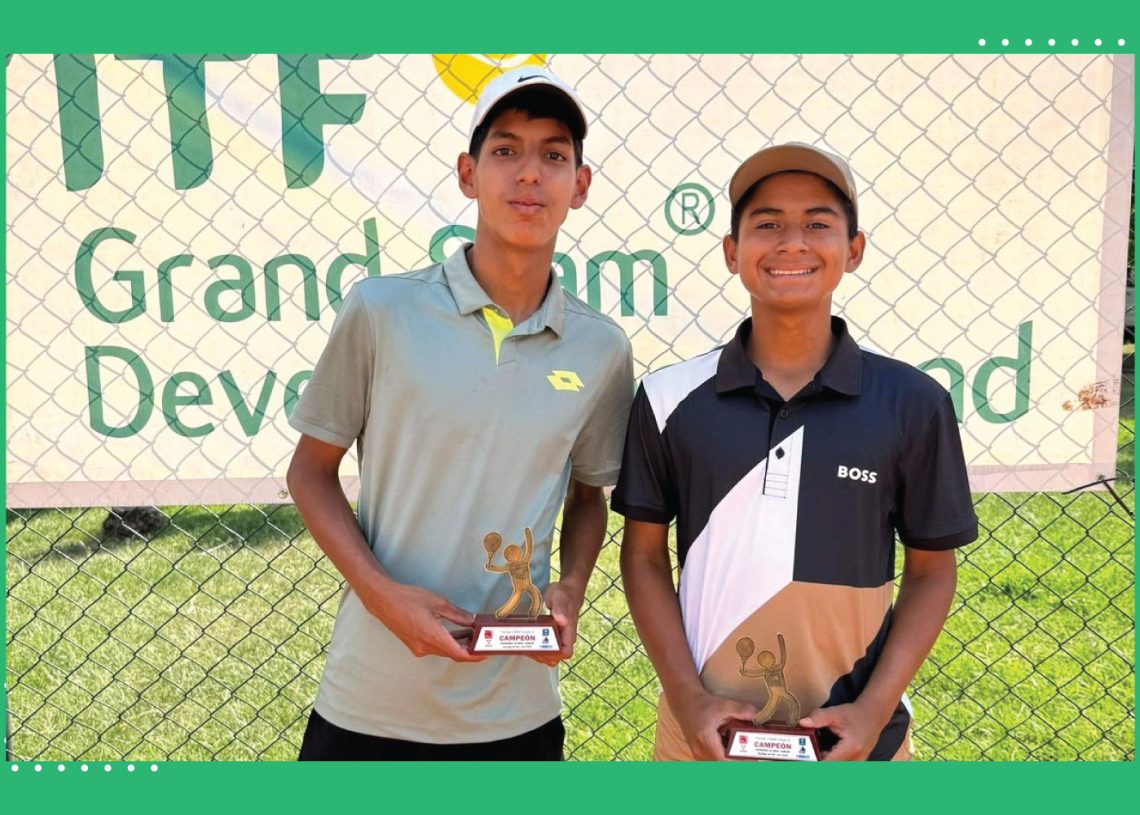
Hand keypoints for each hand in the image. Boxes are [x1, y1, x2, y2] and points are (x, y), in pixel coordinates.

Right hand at [363, 580, 484, 662]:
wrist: (383, 601)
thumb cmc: (409, 599)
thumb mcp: (438, 603)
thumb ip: (458, 615)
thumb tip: (473, 621)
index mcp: (433, 637)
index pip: (459, 654)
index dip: (475, 656)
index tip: (486, 653)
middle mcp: (425, 647)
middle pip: (453, 653)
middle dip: (469, 648)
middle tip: (484, 640)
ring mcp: (418, 648)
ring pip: (444, 650)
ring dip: (458, 644)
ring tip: (473, 634)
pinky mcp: (414, 644)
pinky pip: (435, 647)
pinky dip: (447, 641)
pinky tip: (456, 632)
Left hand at [531, 580, 583, 665]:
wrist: (567, 590)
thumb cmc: (565, 594)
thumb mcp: (561, 598)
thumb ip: (560, 608)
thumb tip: (561, 620)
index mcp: (569, 631)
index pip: (566, 652)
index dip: (554, 656)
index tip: (541, 650)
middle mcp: (564, 637)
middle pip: (555, 657)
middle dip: (541, 657)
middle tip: (528, 649)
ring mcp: (558, 636)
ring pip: (549, 654)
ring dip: (538, 654)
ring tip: (525, 648)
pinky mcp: (551, 634)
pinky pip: (545, 646)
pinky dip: (536, 648)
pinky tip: (527, 644)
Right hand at [673, 689, 758, 760]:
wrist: (685, 702)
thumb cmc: (703, 703)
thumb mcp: (725, 704)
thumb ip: (743, 710)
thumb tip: (760, 717)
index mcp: (705, 739)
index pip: (724, 761)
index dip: (740, 762)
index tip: (755, 758)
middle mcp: (700, 751)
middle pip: (722, 766)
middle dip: (739, 763)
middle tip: (754, 757)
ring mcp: (698, 754)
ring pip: (718, 766)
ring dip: (732, 762)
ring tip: (746, 754)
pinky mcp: (699, 754)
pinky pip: (714, 762)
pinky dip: (725, 759)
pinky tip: (733, 750)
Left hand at [800, 702, 885, 760]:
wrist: (873, 714)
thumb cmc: (855, 714)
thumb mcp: (835, 713)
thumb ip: (818, 717)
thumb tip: (802, 723)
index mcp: (851, 748)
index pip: (829, 763)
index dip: (814, 764)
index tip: (803, 760)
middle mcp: (856, 759)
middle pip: (832, 768)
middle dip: (818, 763)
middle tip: (804, 756)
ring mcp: (858, 762)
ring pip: (837, 768)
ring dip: (825, 763)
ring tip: (813, 753)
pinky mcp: (857, 762)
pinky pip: (842, 766)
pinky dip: (831, 762)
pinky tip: (823, 753)